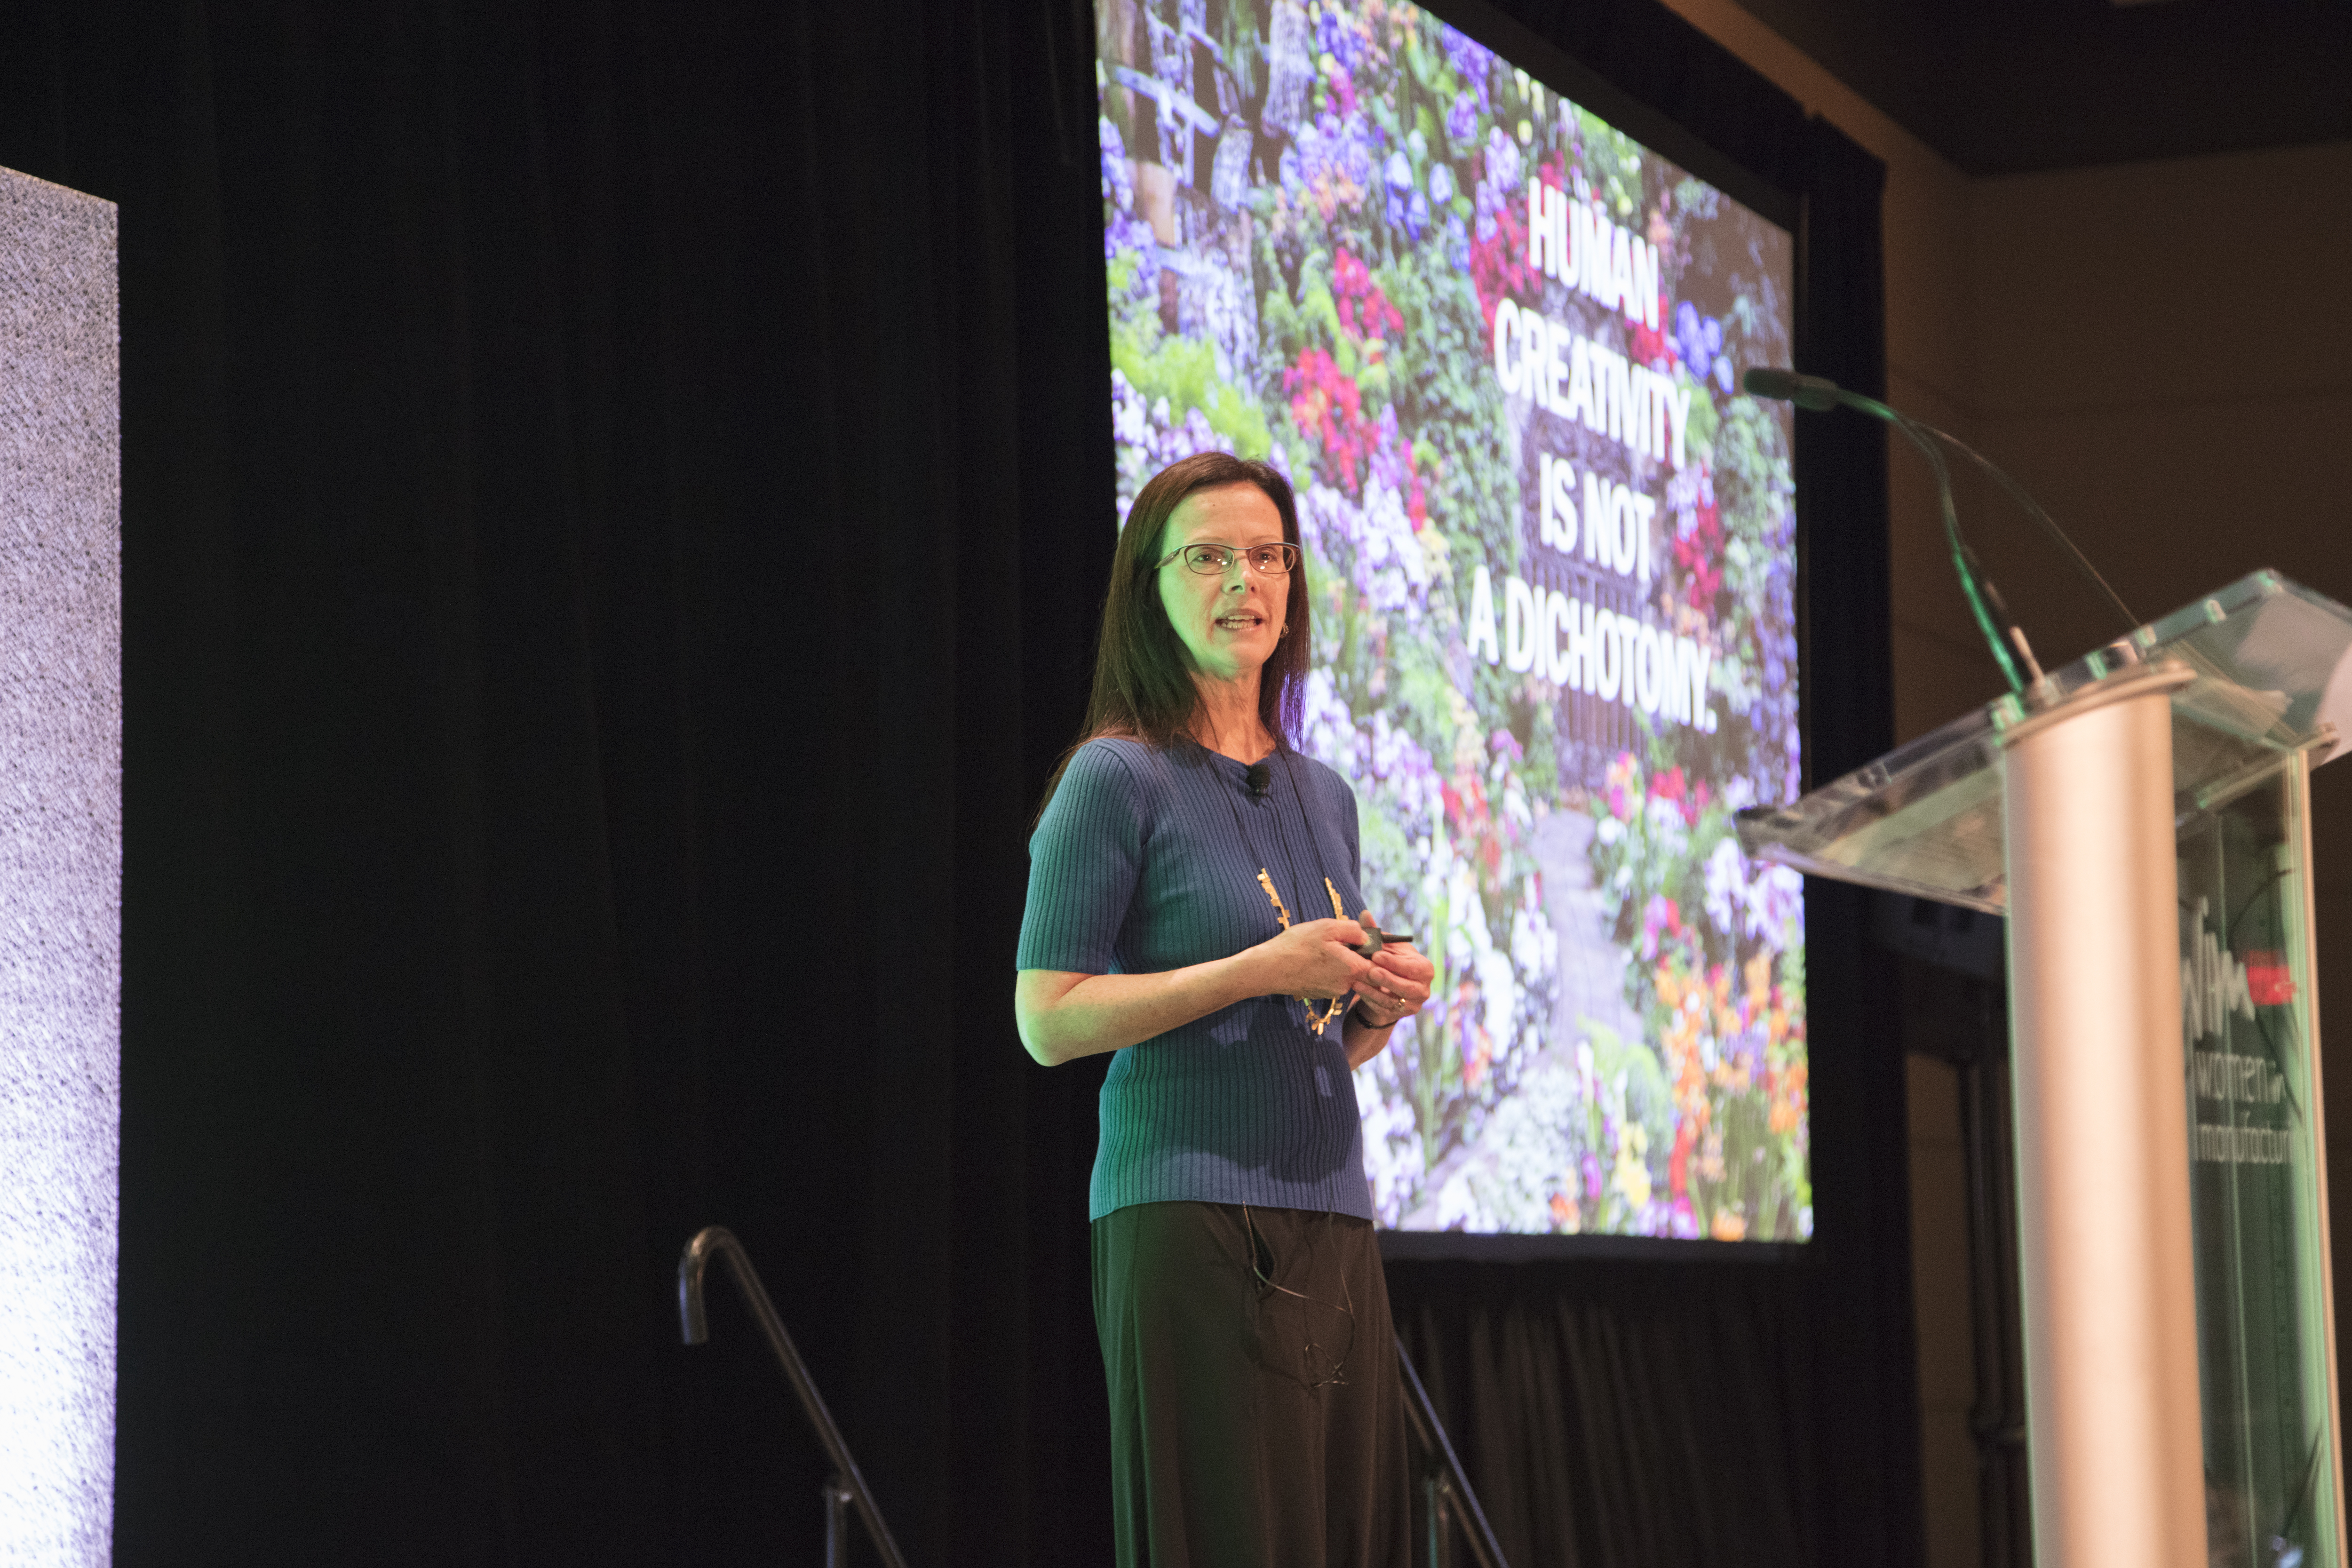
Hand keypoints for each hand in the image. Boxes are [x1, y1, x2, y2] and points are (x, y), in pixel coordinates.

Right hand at [1257, 917, 1373, 999]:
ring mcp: (1333, 992)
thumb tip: (1366, 935)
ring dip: (1340, 961)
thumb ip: (1353, 930)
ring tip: (1322, 948)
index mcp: (1352, 968)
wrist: (1269, 968)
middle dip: (1355, 954)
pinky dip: (1328, 969)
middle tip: (1338, 940)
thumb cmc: (1297, 945)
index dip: (1375, 951)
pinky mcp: (1321, 994)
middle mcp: (1346, 985)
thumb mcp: (1328, 927)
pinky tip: (1313, 959)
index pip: (1379, 964)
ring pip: (1346, 973)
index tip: (1365, 940)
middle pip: (1362, 969)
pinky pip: (1332, 979)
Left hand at [1349, 909, 1432, 1026]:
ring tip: (1357, 980)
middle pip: (1406, 986)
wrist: (1389, 987)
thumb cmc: (1389, 961)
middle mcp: (1423, 988)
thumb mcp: (1387, 947)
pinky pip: (1384, 1008)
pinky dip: (1370, 998)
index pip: (1411, 967)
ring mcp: (1413, 1004)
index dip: (1394, 962)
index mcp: (1424, 968)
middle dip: (1387, 979)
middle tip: (1370, 970)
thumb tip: (1364, 913)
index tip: (1376, 955)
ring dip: (1374, 990)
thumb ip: (1376, 932)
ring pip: (1394, 1000)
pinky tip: (1357, 988)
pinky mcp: (1400, 1015)